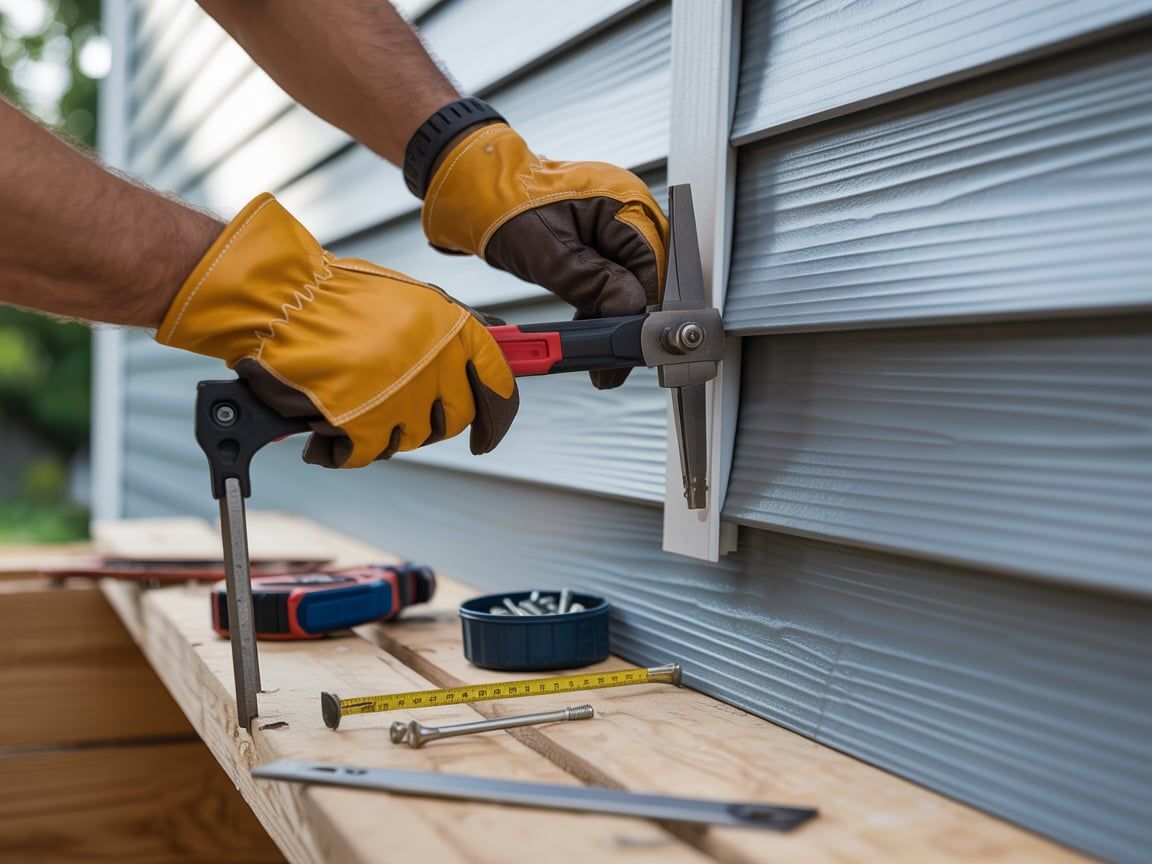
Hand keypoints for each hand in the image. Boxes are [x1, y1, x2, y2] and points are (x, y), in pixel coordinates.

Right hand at [156, 194, 517, 467]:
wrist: (280, 301)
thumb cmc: (336, 298)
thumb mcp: (409, 298)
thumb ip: (447, 328)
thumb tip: (490, 344)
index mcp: (453, 329)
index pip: (497, 382)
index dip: (497, 411)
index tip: (489, 430)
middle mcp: (437, 364)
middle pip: (456, 419)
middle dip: (429, 419)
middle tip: (395, 405)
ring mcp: (404, 397)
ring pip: (411, 438)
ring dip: (384, 428)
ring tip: (351, 398)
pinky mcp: (366, 424)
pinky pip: (369, 454)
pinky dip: (345, 447)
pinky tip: (327, 428)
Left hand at [421, 123, 667, 388]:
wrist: (477, 191)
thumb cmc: (504, 207)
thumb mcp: (548, 254)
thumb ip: (593, 283)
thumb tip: (629, 310)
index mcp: (623, 201)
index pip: (655, 262)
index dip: (647, 306)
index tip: (634, 340)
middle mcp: (628, 208)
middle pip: (650, 271)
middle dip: (632, 311)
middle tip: (613, 348)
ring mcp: (616, 221)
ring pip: (634, 276)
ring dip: (616, 308)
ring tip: (593, 335)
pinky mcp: (602, 235)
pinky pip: (616, 272)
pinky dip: (604, 297)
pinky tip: (587, 315)